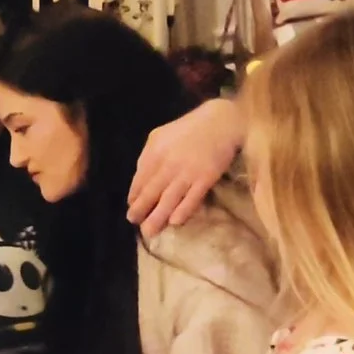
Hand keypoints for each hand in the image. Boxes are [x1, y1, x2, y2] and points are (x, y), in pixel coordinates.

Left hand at [127, 97, 246, 237]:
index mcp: (155, 152)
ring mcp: (188, 172)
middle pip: (151, 192)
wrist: (221, 122)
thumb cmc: (189, 129)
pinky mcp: (206, 178)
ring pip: (169, 199)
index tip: (132, 207)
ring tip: (150, 231)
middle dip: (141, 210)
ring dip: (157, 217)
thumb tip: (139, 176)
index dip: (135, 196)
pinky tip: (174, 222)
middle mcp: (169, 163)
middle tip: (134, 222)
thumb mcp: (161, 135)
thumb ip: (148, 155)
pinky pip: (192, 199)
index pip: (140, 179)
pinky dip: (182, 211)